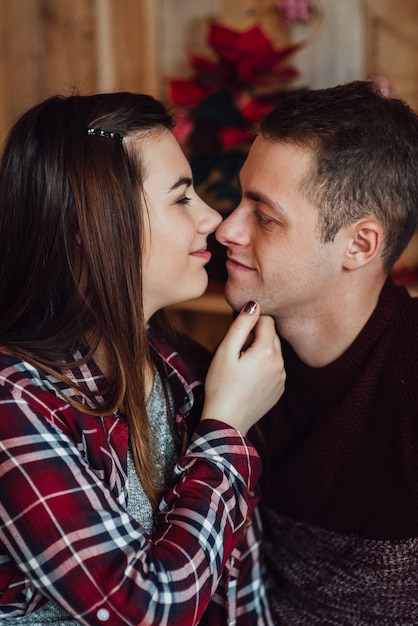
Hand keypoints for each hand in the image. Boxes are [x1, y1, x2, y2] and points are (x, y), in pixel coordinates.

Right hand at [201, 301, 284, 434]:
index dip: (250, 324)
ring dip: (260, 352)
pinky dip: (264, 367)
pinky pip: (275, 368)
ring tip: (241, 368)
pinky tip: (248, 379)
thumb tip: (254, 305)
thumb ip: (241, 325)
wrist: (226, 421)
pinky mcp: (280, 389)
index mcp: (267, 351)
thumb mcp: (225, 351)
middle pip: (272, 336)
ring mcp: (282, 378)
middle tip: (236, 353)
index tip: (237, 337)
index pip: (267, 320)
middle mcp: (280, 363)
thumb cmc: (221, 385)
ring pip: (274, 352)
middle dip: (256, 338)